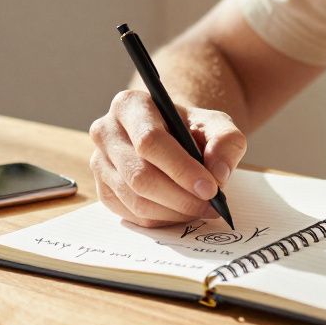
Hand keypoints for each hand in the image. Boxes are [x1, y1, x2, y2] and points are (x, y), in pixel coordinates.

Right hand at [89, 90, 247, 227]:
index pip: (150, 141)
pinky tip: (181, 210)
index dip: (181, 168)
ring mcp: (99, 163)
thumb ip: (226, 142)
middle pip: (139, 175)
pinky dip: (162, 219)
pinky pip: (132, 215)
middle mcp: (106, 132)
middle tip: (211, 205)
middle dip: (180, 197)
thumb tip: (218, 174)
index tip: (210, 188)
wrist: (172, 135)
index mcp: (130, 105)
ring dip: (174, 211)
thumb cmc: (191, 128)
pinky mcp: (103, 190)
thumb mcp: (217, 125)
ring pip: (136, 200)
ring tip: (201, 208)